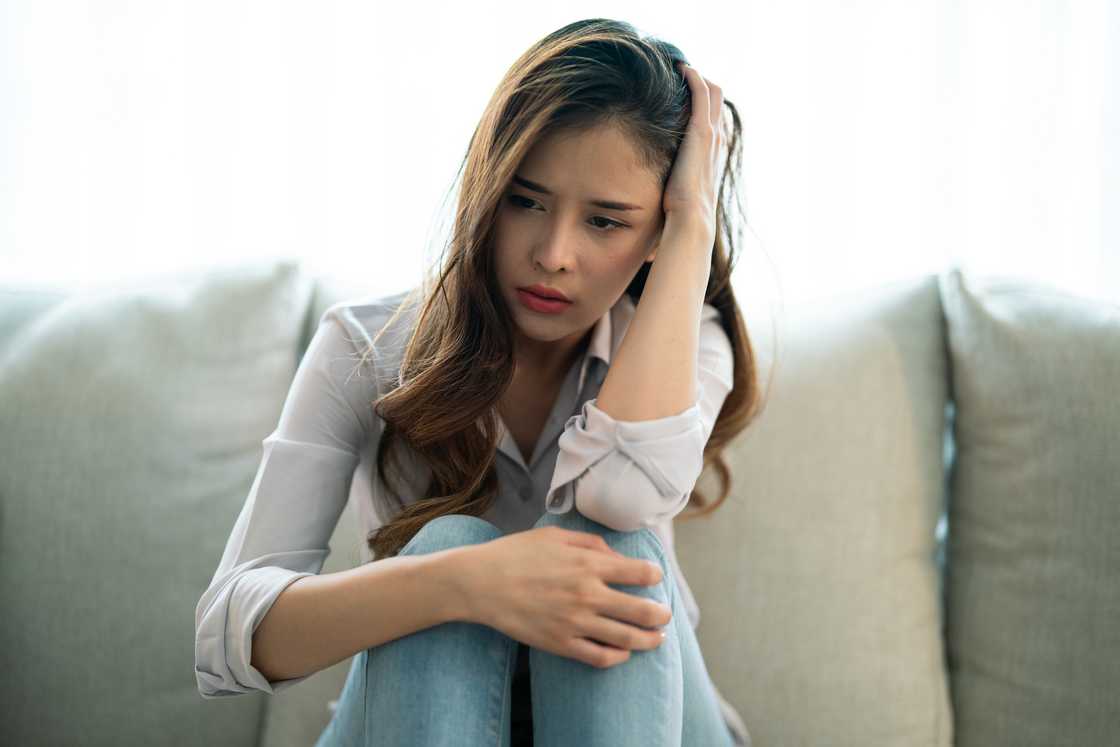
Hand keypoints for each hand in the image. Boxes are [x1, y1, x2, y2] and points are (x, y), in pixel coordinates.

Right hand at [460, 525, 672, 667]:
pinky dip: (618, 657)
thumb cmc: (516, 553)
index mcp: (588, 564)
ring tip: (657, 638)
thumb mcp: (555, 535)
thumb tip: (617, 558)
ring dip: (649, 640)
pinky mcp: (561, 644)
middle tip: (665, 614)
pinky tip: (623, 652)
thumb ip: (591, 543)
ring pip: (628, 639)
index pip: (640, 573)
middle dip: (661, 614)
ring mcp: (575, 623)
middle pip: (642, 611)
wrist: (480, 583)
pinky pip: (600, 657)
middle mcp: (587, 595)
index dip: (655, 576)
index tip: (655, 578)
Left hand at [661, 62, 723, 250]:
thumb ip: (671, 191)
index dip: (703, 107)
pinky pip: (702, 95)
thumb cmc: (681, 219)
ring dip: (699, 78)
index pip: (713, 124)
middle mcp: (717, 144)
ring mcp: (711, 137)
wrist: (690, 223)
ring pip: (713, 95)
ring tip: (682, 67)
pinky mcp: (701, 133)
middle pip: (718, 104)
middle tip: (683, 75)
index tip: (684, 96)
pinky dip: (694, 79)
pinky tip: (682, 68)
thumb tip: (656, 212)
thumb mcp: (677, 199)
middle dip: (703, 87)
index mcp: (712, 158)